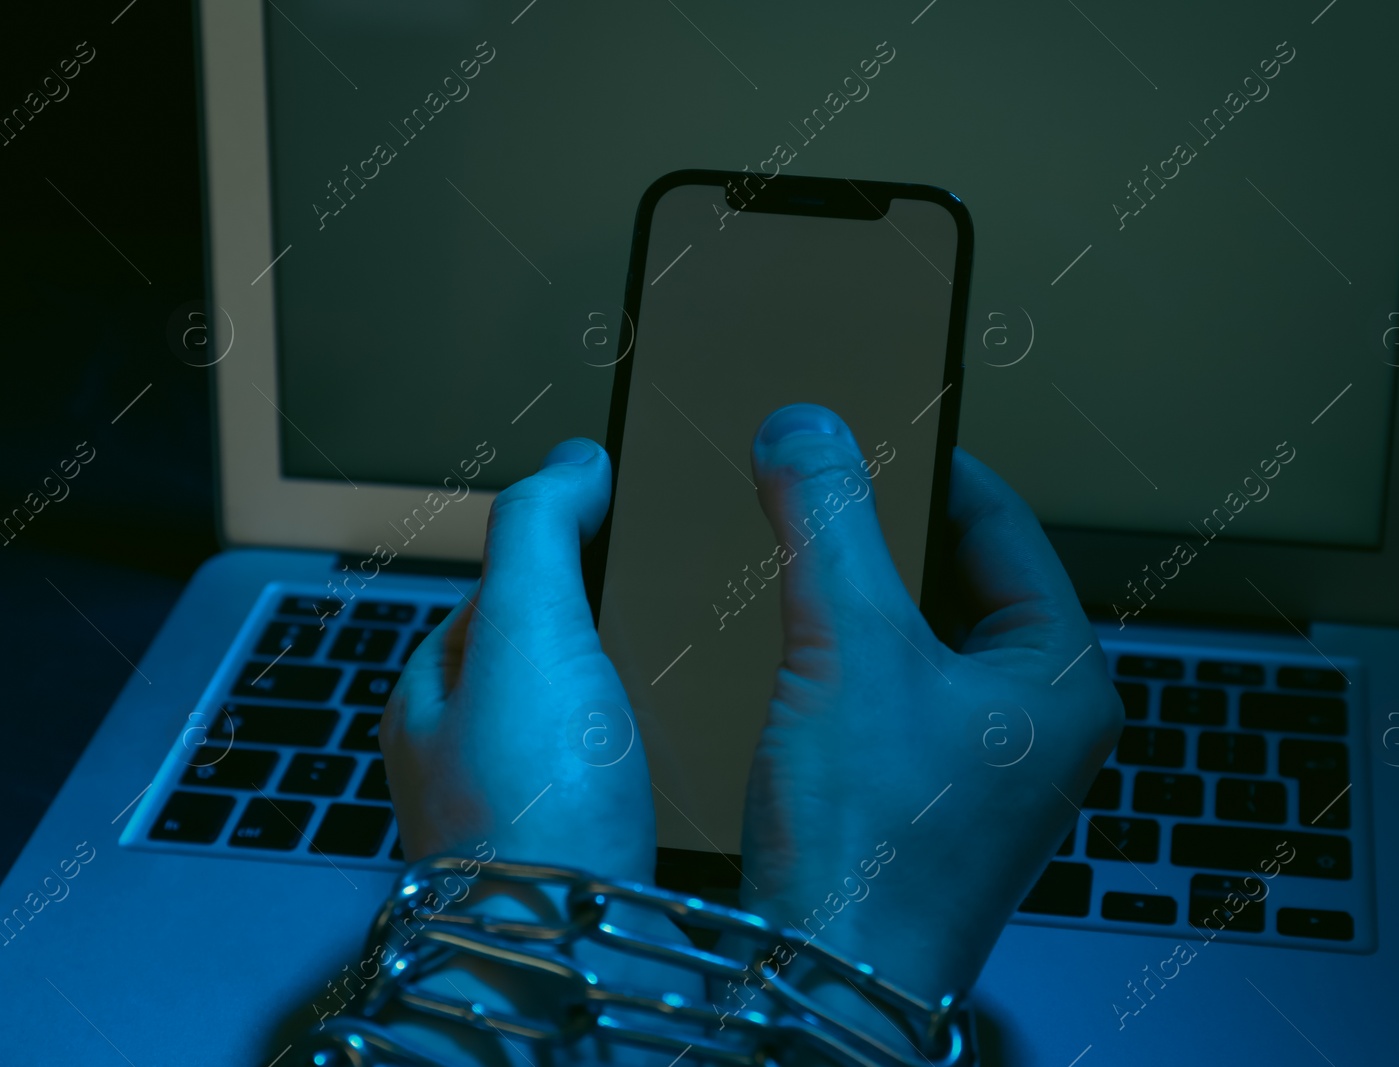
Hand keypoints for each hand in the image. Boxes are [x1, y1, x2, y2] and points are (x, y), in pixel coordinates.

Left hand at [383, 437, 654, 878]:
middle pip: (543, 653)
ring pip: (583, 718)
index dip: (562, 544)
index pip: (499, 585)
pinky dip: (649, 752)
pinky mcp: (577, 852)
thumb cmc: (528, 804)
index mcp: (434, 689)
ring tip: (693, 672)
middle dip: (602, 622)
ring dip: (632, 692)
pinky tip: (687, 756)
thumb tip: (571, 460)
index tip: (625, 518)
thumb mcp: (525, 629)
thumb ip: (537, 531)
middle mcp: (466, 752)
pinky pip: (616, 774)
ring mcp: (521, 807)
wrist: (563, 948)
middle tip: (672, 600)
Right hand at [737, 404, 1123, 1021]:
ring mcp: (987, 771)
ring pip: (921, 642)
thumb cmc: (873, 853)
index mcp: (1061, 679)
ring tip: (794, 568)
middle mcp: (1039, 726)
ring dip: (857, 602)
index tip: (865, 429)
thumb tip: (807, 430)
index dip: (926, 466)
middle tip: (816, 496)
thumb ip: (828, 523)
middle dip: (881, 538)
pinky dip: (844, 665)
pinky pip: (892, 699)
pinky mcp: (930, 804)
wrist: (826, 986)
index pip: (1002, 524)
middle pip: (959, 582)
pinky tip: (788, 657)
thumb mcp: (850, 649)